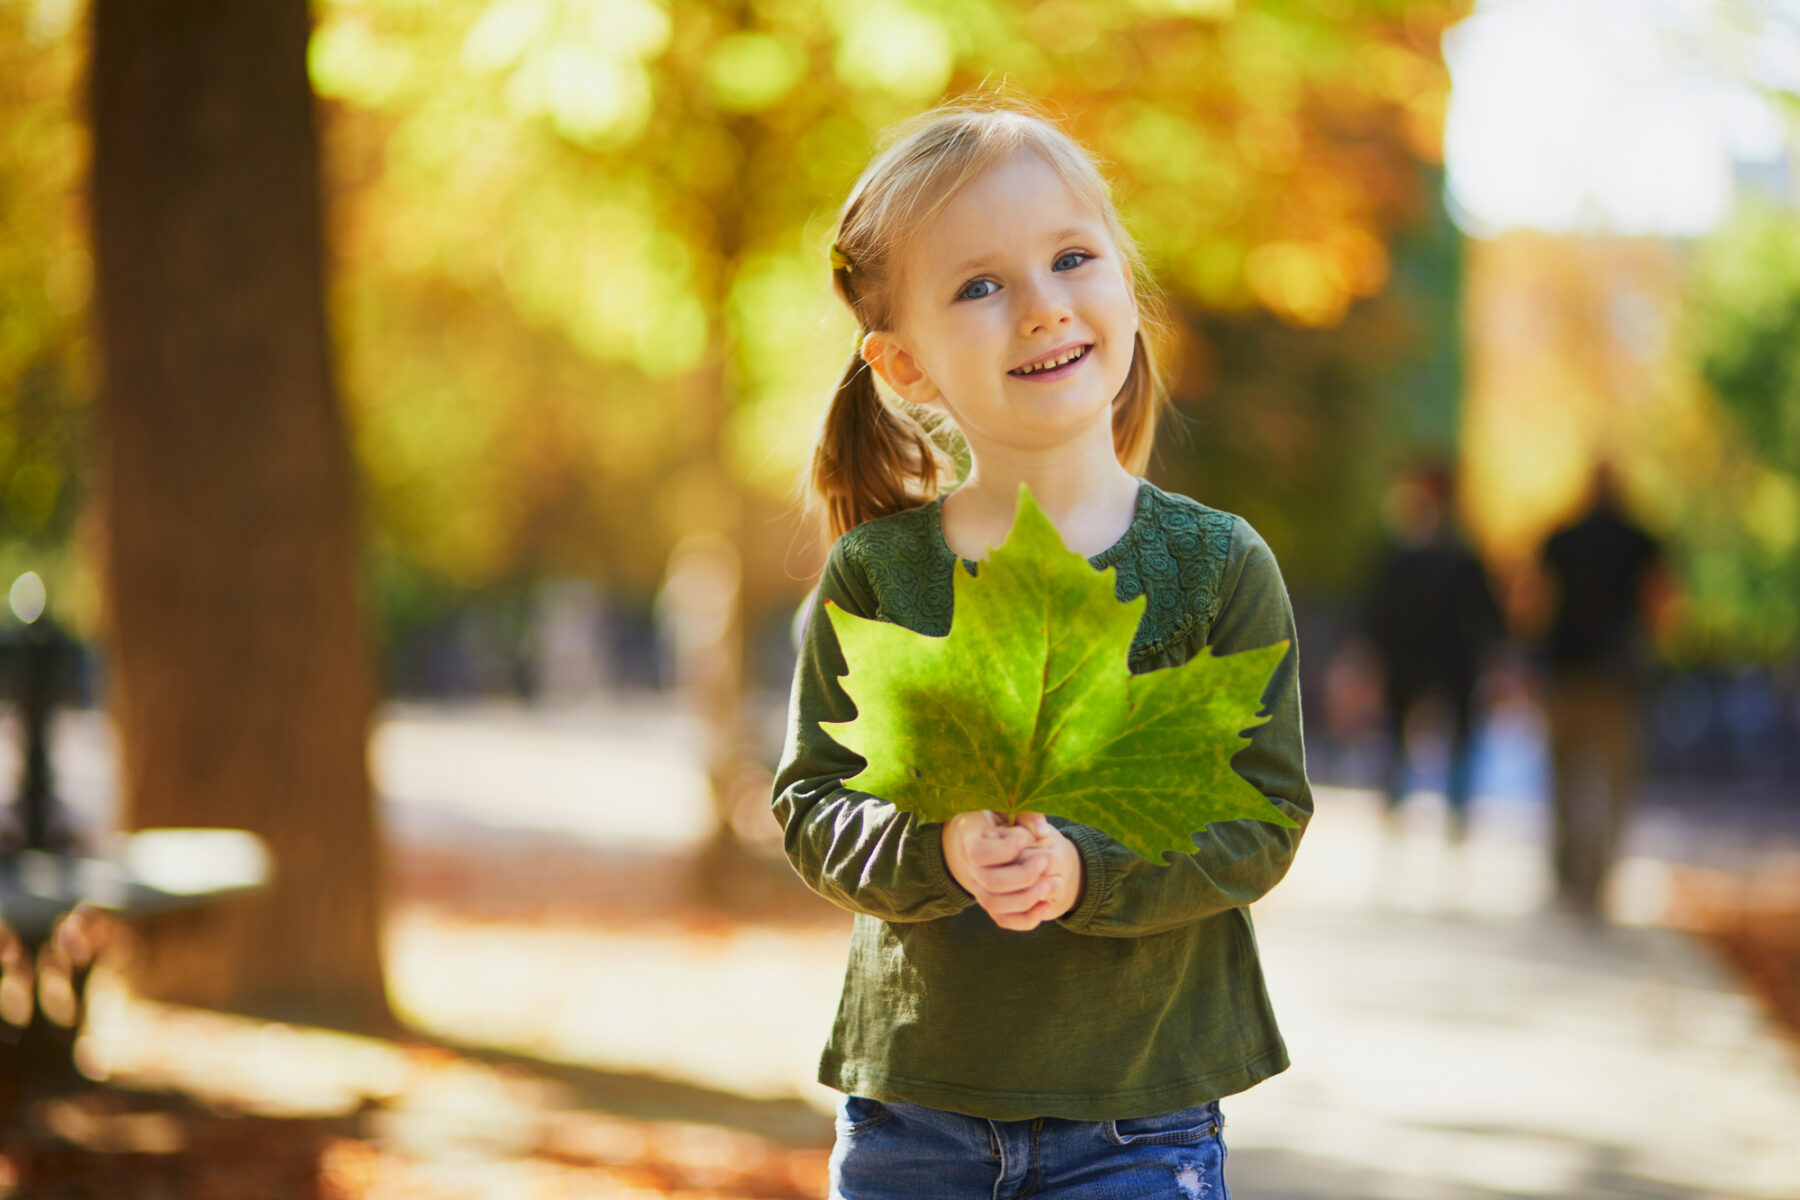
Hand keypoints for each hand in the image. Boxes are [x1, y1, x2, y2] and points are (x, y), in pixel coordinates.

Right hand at [941, 810, 1083, 931]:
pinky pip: (1004, 920)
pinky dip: (1026, 919)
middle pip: (991, 883)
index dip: (1006, 848)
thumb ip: (1025, 815)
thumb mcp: (1006, 809)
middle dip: (1023, 875)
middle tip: (1046, 861)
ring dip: (1027, 898)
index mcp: (969, 842)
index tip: (1025, 837)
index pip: (979, 853)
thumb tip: (1043, 832)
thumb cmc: (995, 819)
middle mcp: (970, 870)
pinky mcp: (991, 904)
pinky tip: (1047, 905)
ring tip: (1051, 883)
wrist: (977, 840)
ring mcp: (978, 890)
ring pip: (996, 905)